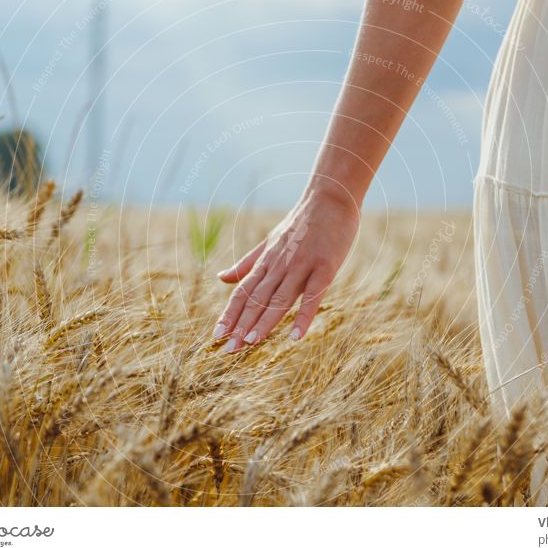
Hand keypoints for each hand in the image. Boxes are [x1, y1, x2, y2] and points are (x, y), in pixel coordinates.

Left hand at [213, 188, 358, 351]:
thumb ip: (247, 263)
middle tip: (227, 350)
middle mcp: (279, 266)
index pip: (242, 292)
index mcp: (266, 262)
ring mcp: (302, 266)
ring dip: (264, 323)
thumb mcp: (270, 241)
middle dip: (241, 326)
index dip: (229, 314)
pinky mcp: (325, 268)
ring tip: (249, 344)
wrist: (330, 198)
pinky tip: (296, 336)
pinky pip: (313, 296)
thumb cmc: (302, 222)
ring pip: (279, 300)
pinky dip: (304, 316)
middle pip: (256, 300)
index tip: (217, 335)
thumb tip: (220, 278)